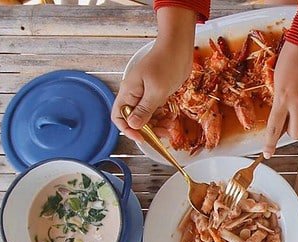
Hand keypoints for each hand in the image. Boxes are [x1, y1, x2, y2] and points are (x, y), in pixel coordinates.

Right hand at [111, 7, 195, 140]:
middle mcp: (135, 94)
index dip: (127, 129)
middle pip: (134, 118)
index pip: (119, 116)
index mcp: (129, 92)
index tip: (142, 137)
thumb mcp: (156, 90)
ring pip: (146, 115)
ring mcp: (146, 93)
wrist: (178, 47)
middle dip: (146, 129)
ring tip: (169, 129)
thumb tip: (132, 125)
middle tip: (161, 135)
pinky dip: (163, 116)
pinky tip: (171, 120)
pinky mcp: (157, 92)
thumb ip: (144, 109)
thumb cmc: (166, 64)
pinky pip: (156, 109)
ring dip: (156, 124)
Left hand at [262, 42, 297, 157]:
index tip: (268, 153)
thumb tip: (281, 119)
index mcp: (283, 98)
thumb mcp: (278, 81)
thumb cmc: (291, 60)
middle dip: (292, 130)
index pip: (274, 128)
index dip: (270, 143)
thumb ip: (280, 102)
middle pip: (296, 134)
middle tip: (291, 119)